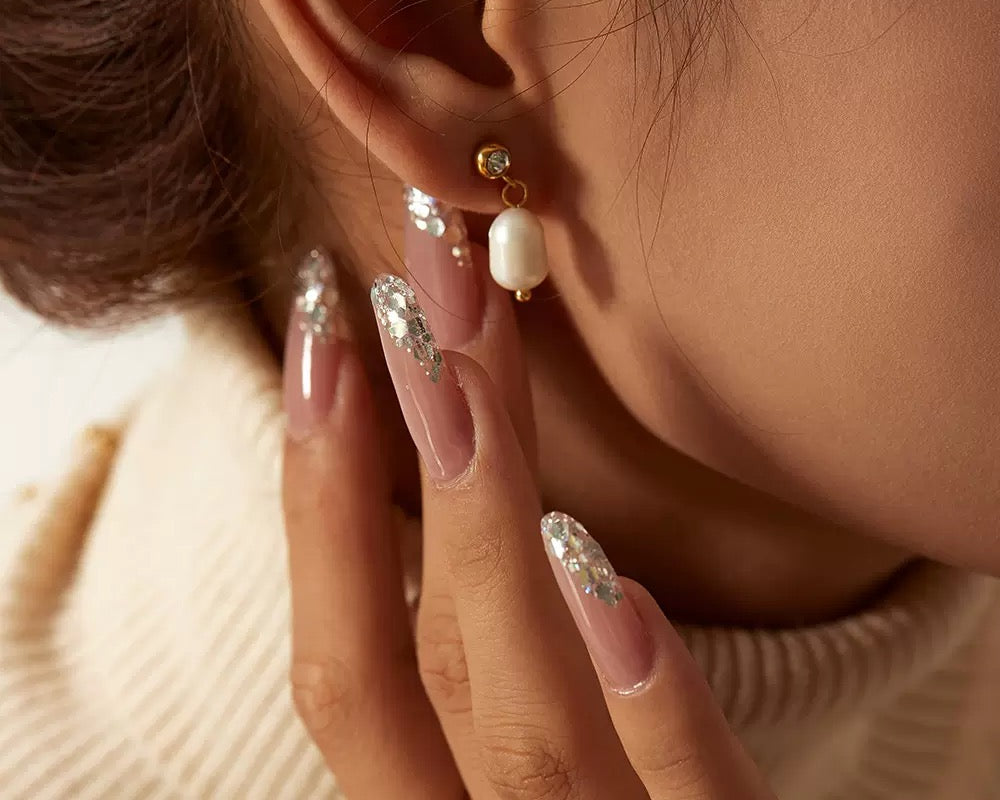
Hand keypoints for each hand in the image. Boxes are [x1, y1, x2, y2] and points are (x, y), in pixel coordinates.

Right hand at [282, 244, 775, 798]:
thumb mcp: (510, 761)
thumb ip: (480, 654)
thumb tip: (464, 470)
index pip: (346, 654)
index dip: (316, 495)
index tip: (326, 336)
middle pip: (414, 657)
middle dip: (385, 465)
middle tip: (391, 291)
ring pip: (522, 718)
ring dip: (482, 539)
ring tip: (462, 372)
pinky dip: (649, 701)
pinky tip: (601, 570)